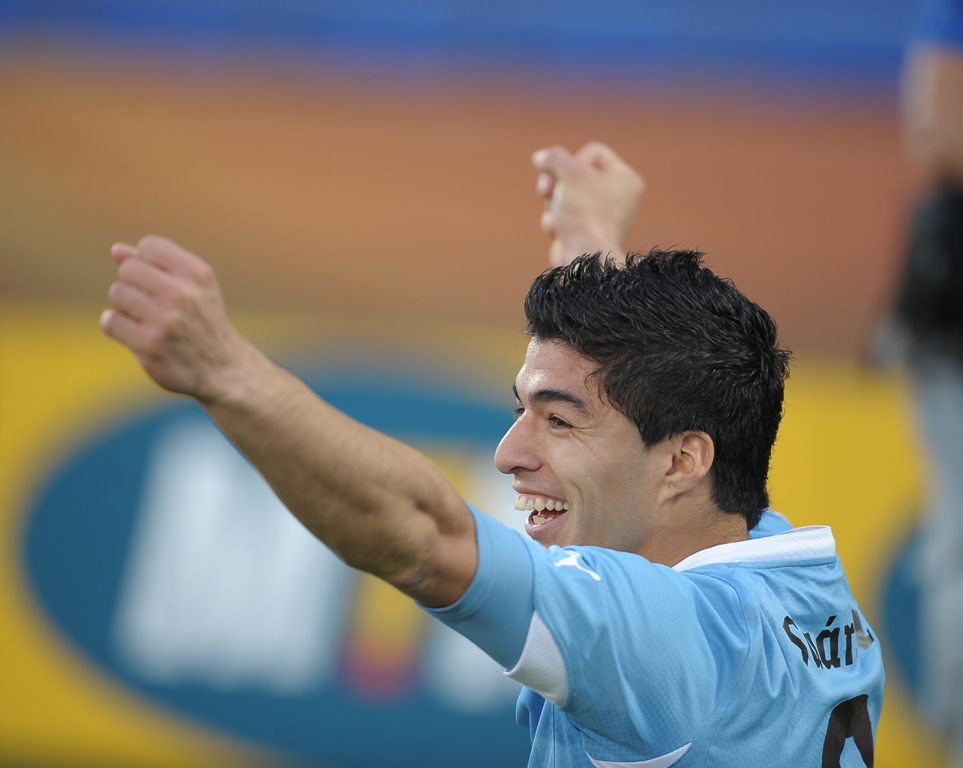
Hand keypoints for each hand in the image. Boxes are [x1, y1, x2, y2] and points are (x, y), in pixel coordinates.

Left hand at [100, 236, 255, 400]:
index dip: (146, 262)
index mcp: (197, 274)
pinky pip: (110, 321)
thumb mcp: (195, 287)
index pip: (150, 247)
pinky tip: (134, 333)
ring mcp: (166, 321)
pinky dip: (116, 326)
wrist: (222, 367)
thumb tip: (117, 251)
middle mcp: (184, 294)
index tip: (159, 281)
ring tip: (143, 318)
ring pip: (117, 293)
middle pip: (128, 269)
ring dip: (124, 306)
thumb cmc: (203, 321)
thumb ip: (158, 265)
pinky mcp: (149, 345)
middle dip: (133, 284)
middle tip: (149, 303)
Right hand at [532, 142, 644, 266]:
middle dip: (556, 183)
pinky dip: (555, 222)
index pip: (594, 152)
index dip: (573, 161)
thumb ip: (553, 157)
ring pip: (564, 196)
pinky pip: (563, 217)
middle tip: (546, 191)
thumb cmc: (585, 213)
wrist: (584, 257)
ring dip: (553, 204)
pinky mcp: (584, 234)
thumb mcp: (569, 172)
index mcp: (626, 179)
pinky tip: (558, 232)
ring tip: (557, 217)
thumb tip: (541, 157)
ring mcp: (600, 217)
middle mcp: (617, 198)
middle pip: (575, 174)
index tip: (567, 176)